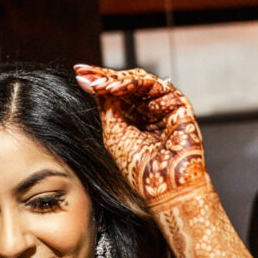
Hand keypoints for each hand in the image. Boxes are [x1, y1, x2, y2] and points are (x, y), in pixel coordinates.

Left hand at [73, 65, 208, 205]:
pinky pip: (155, 85)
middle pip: (126, 82)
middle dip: (104, 76)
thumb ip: (105, 106)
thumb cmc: (138, 167)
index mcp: (133, 117)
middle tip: (84, 73)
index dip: (98, 80)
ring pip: (140, 80)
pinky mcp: (178, 104)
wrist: (161, 186)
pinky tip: (114, 89)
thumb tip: (89, 81)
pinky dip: (133, 84)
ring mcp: (163, 106)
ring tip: (100, 85)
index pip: (115, 92)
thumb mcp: (113, 132)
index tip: (79, 72)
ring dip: (116, 80)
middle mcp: (148, 109)